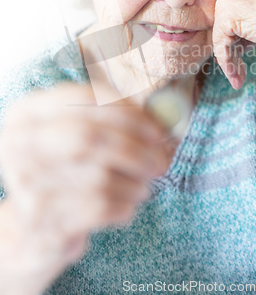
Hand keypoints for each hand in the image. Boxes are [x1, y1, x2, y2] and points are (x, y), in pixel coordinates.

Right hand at [0, 83, 168, 291]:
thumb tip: (163, 117)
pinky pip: (99, 207)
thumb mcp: (73, 139)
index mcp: (27, 114)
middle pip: (90, 138)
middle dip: (135, 149)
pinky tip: (127, 205)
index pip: (83, 99)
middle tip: (161, 161)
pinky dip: (124, 205)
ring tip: (144, 186)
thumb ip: (109, 122)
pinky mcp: (40, 222)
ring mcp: (26, 184)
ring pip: (100, 177)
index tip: (157, 128)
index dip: (127, 112)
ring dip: (134, 182)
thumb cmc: (63, 173)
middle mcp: (19, 145)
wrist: (32, 229)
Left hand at [212, 0, 255, 112]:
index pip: (234, 11)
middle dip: (234, 49)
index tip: (244, 53)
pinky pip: (220, 44)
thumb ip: (248, 21)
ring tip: (237, 77)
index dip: (239, 36)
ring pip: (222, 35)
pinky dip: (227, 61)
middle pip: (226, 23)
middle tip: (238, 70)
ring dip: (230, 60)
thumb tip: (233, 41)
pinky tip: (235, 76)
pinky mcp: (224, 14)